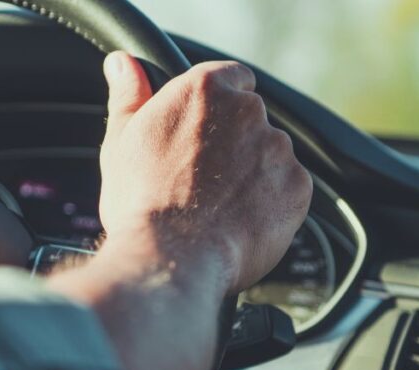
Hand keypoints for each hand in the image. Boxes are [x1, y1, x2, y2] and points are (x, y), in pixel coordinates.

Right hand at [98, 52, 311, 293]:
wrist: (172, 256)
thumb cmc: (142, 202)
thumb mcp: (121, 142)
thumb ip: (130, 96)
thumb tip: (124, 64)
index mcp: (205, 89)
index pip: (232, 78)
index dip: (219, 106)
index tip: (206, 130)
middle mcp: (248, 112)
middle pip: (252, 119)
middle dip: (235, 144)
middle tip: (203, 178)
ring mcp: (277, 150)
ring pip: (271, 156)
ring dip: (254, 173)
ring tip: (219, 207)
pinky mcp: (297, 187)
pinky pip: (289, 190)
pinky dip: (272, 204)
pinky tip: (239, 221)